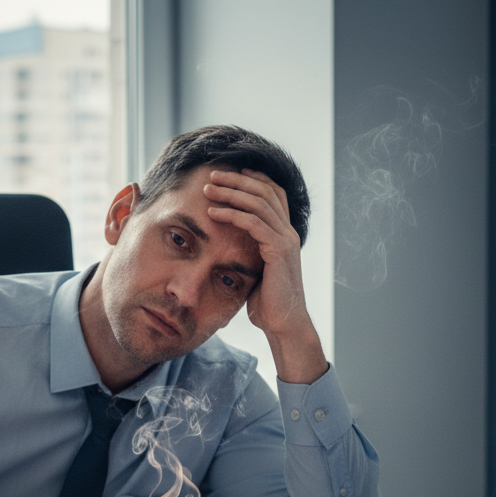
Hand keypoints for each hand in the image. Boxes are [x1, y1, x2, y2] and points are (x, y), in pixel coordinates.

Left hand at [203, 169, 327, 383]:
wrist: (282, 324)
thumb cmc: (266, 302)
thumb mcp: (255, 270)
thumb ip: (248, 252)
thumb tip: (226, 246)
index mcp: (284, 233)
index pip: (274, 193)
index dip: (255, 178)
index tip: (231, 172)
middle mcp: (288, 232)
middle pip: (265, 191)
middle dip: (237, 180)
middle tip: (212, 175)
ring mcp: (286, 240)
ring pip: (259, 203)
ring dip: (231, 192)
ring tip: (207, 189)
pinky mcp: (278, 251)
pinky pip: (254, 223)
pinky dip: (232, 214)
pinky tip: (213, 212)